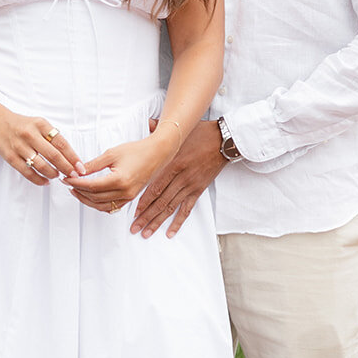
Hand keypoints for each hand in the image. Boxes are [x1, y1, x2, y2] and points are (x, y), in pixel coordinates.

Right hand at [0, 95, 85, 187]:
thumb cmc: (22, 125)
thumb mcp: (39, 124)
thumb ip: (53, 136)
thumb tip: (71, 156)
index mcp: (41, 124)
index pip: (61, 143)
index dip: (73, 157)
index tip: (81, 167)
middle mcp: (30, 134)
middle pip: (53, 155)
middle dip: (67, 168)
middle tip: (74, 175)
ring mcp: (19, 146)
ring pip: (41, 165)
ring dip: (53, 173)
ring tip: (58, 176)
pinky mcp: (10, 157)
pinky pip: (27, 172)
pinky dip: (38, 179)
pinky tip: (45, 181)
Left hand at [65, 128, 173, 213]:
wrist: (157, 153)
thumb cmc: (138, 150)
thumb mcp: (112, 154)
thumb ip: (93, 165)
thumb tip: (78, 171)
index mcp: (119, 180)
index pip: (91, 186)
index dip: (76, 183)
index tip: (67, 178)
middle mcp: (125, 192)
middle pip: (94, 197)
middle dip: (79, 191)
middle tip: (69, 183)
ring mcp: (129, 197)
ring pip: (101, 206)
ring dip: (87, 200)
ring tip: (76, 191)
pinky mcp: (130, 198)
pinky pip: (111, 207)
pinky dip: (98, 204)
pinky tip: (91, 197)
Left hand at [129, 120, 224, 236]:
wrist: (224, 141)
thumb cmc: (202, 134)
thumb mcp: (181, 131)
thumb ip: (161, 129)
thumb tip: (149, 124)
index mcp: (173, 164)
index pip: (154, 187)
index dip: (143, 201)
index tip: (133, 212)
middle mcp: (181, 178)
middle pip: (160, 201)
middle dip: (146, 216)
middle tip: (135, 228)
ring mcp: (190, 186)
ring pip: (171, 208)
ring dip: (158, 221)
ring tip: (146, 233)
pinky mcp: (198, 190)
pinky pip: (187, 209)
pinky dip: (178, 222)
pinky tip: (170, 233)